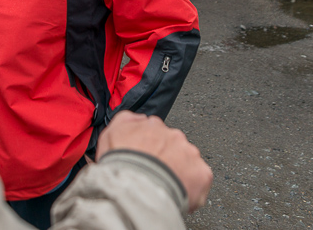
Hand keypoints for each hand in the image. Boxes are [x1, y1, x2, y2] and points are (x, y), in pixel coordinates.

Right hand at [96, 111, 211, 212]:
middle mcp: (174, 136)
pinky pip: (200, 181)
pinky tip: (177, 194)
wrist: (136, 189)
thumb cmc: (121, 165)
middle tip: (155, 174)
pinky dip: (192, 188)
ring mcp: (190, 154)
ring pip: (187, 162)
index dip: (150, 148)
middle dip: (166, 159)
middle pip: (173, 147)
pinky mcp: (202, 174)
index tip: (146, 158)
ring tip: (165, 187)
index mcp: (153, 126)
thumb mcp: (110, 133)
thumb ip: (125, 119)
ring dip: (179, 172)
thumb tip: (138, 118)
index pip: (156, 133)